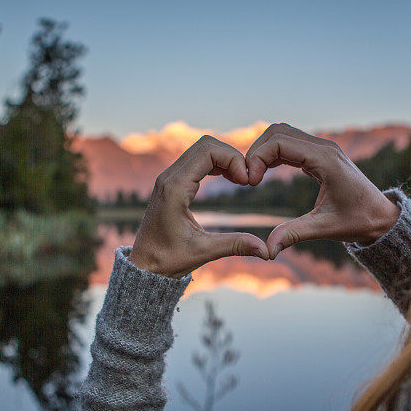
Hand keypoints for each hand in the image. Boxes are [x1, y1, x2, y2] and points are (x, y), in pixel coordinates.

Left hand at [129, 136, 268, 277]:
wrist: (144, 266)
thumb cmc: (168, 260)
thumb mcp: (204, 252)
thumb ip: (235, 245)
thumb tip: (266, 251)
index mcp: (175, 188)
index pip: (208, 151)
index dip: (233, 159)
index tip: (247, 181)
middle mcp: (169, 177)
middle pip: (205, 145)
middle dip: (231, 156)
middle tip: (247, 179)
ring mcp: (168, 178)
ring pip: (201, 150)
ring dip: (224, 159)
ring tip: (241, 179)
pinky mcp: (171, 183)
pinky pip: (196, 161)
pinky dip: (215, 164)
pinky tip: (230, 179)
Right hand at [246, 123, 399, 258]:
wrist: (382, 217)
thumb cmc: (359, 221)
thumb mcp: (325, 228)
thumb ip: (294, 234)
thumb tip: (267, 250)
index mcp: (325, 159)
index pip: (280, 142)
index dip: (258, 158)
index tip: (250, 183)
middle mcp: (324, 148)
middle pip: (278, 132)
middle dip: (257, 151)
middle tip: (247, 179)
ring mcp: (322, 149)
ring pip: (283, 134)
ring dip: (264, 151)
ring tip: (253, 177)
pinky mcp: (320, 155)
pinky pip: (291, 144)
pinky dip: (273, 154)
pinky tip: (264, 174)